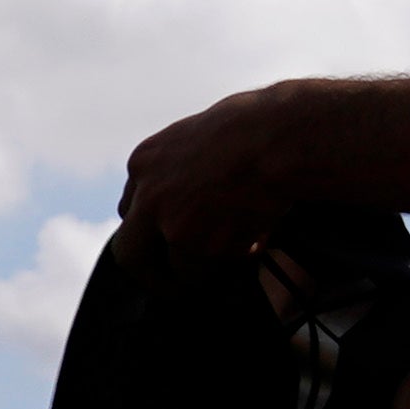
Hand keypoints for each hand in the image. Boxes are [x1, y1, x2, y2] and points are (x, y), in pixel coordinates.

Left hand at [119, 83, 301, 260]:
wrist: (279, 137)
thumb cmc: (255, 124)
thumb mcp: (199, 136)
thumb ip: (180, 170)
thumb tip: (193, 197)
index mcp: (144, 162)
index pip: (130, 212)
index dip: (153, 230)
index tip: (171, 238)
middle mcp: (149, 197)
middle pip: (130, 256)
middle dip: (152, 275)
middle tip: (174, 284)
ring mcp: (173, 225)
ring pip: (179, 272)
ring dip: (207, 268)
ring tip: (239, 245)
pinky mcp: (202, 248)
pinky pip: (219, 270)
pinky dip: (240, 258)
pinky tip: (260, 232)